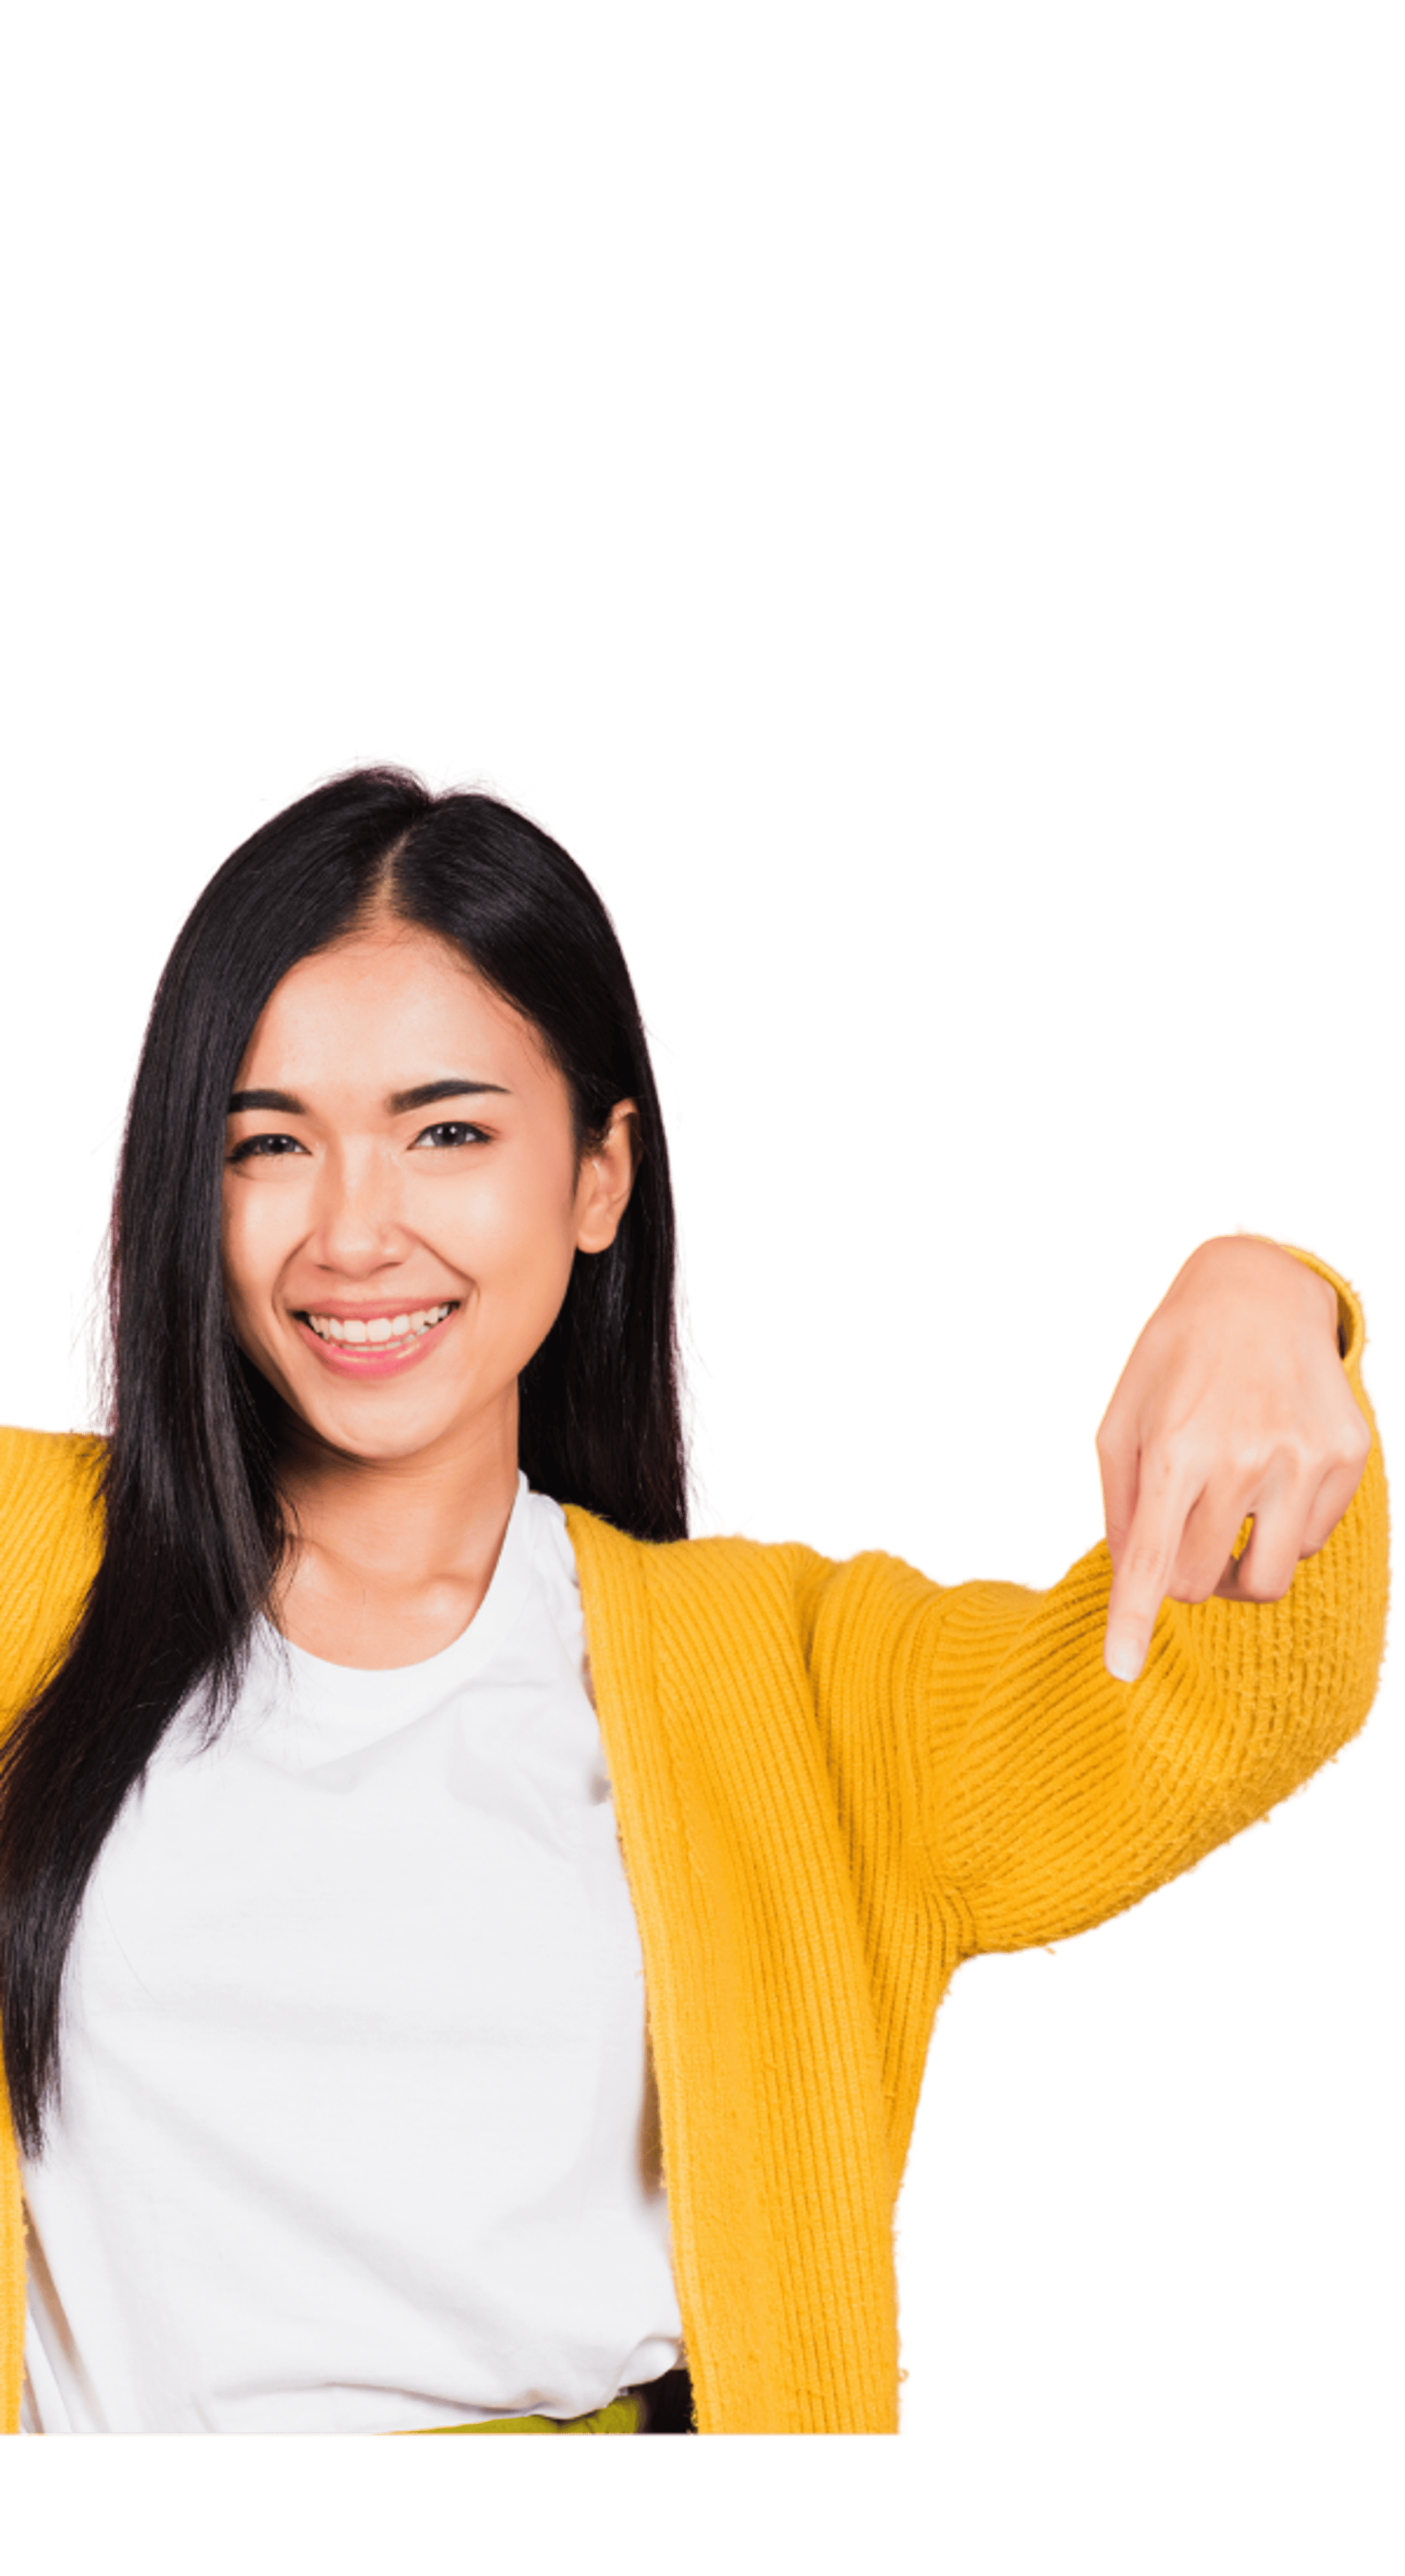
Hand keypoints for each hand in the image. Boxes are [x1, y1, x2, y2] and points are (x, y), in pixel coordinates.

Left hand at [1094, 1233, 1371, 1682]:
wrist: (1259, 1292)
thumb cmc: (1173, 1363)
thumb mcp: (1122, 1420)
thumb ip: (1120, 1505)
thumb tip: (1131, 1583)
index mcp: (1174, 1449)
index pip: (1149, 1560)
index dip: (1131, 1622)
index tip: (1121, 1671)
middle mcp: (1242, 1458)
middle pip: (1201, 1582)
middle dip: (1180, 1576)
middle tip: (1179, 1535)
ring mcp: (1301, 1459)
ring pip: (1265, 1580)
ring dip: (1235, 1571)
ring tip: (1224, 1524)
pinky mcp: (1345, 1458)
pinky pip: (1308, 1542)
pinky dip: (1281, 1530)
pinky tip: (1269, 1478)